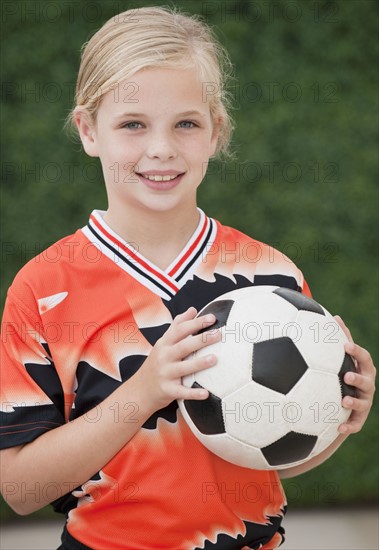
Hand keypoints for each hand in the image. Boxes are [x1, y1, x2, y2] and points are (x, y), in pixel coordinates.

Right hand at [138, 307, 220, 410]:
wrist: (139, 390)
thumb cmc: (157, 363)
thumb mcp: (163, 343)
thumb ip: (177, 326)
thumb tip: (192, 309)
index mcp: (164, 343)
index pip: (180, 329)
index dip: (196, 323)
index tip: (212, 318)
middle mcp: (164, 356)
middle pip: (183, 346)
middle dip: (201, 340)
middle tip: (219, 334)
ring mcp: (164, 373)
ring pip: (183, 368)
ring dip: (198, 363)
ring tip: (214, 359)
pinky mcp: (167, 390)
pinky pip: (181, 392)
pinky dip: (193, 393)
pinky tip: (206, 393)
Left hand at [335, 315, 375, 434]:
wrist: (344, 402)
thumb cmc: (343, 373)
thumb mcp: (343, 358)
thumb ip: (341, 339)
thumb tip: (335, 317)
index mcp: (363, 368)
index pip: (364, 357)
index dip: (356, 351)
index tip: (345, 345)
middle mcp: (367, 385)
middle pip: (367, 380)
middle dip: (358, 377)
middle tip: (347, 374)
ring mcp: (365, 402)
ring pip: (363, 402)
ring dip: (354, 401)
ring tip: (343, 400)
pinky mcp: (359, 418)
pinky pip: (356, 424)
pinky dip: (349, 426)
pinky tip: (339, 428)